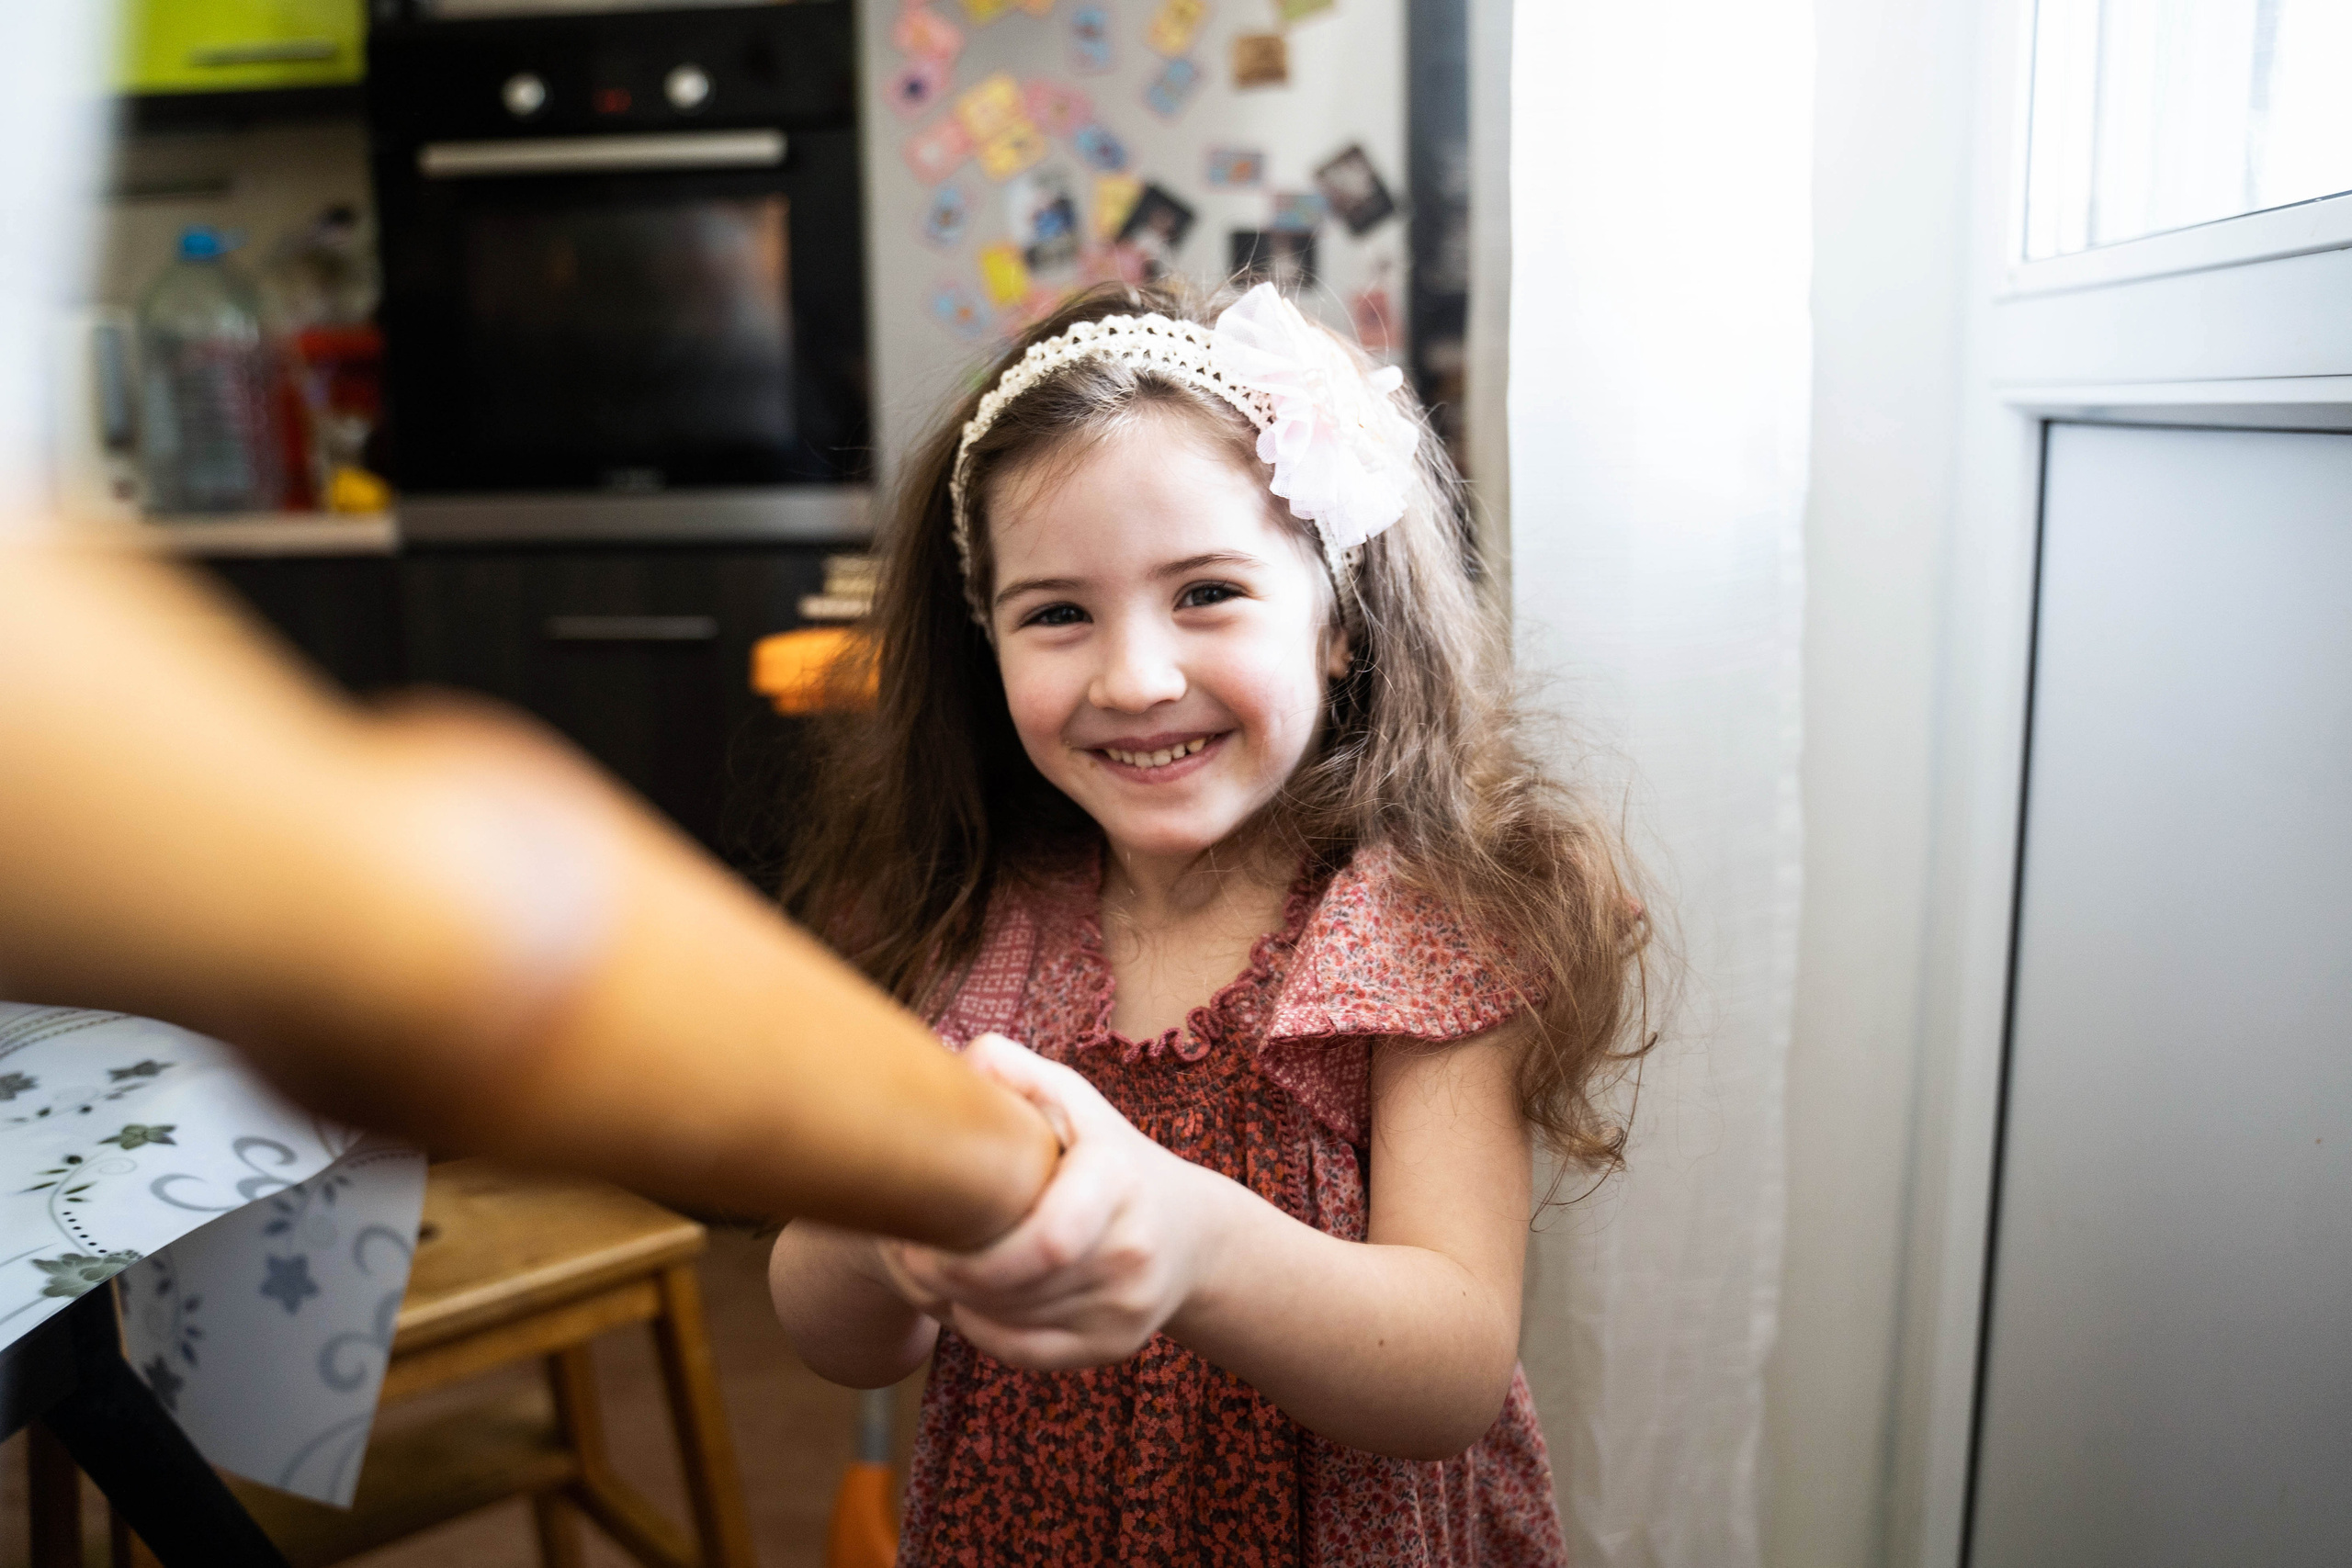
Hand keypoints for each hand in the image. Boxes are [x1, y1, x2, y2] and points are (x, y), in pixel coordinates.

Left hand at [877, 1033, 1221, 1371]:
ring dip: (956, 1303)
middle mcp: (1133, 1251)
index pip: (1051, 1239)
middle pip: (1016, 1286)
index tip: (923, 1233)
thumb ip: (1014, 1072)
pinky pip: (1025, 1353)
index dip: (976, 1253)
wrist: (1190, 1231)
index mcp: (1118, 1181)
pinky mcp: (1115, 1346)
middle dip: (946, 1276)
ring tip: (927, 1271)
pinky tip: (965, 1303)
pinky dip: (982, 1332)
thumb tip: (961, 1065)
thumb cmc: (1109, 1157)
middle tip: (905, 1254)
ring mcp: (1128, 1306)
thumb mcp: (1074, 1101)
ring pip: (1014, 1322)